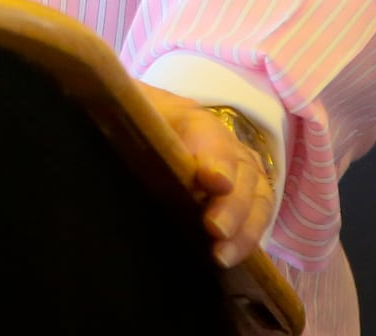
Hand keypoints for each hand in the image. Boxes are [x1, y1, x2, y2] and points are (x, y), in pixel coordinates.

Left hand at [138, 84, 275, 268]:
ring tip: (223, 255)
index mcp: (193, 120)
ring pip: (258, 197)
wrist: (152, 131)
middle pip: (241, 171)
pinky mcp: (247, 197)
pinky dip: (248, 239)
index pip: (211, 136)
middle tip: (215, 229)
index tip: (215, 181)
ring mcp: (242, 170)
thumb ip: (132, 125)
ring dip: (245, 229)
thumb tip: (117, 134)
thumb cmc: (140, 127)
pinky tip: (231, 257)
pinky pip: (259, 216)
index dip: (216, 159)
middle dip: (232, 204)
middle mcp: (226, 144)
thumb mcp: (132, 118)